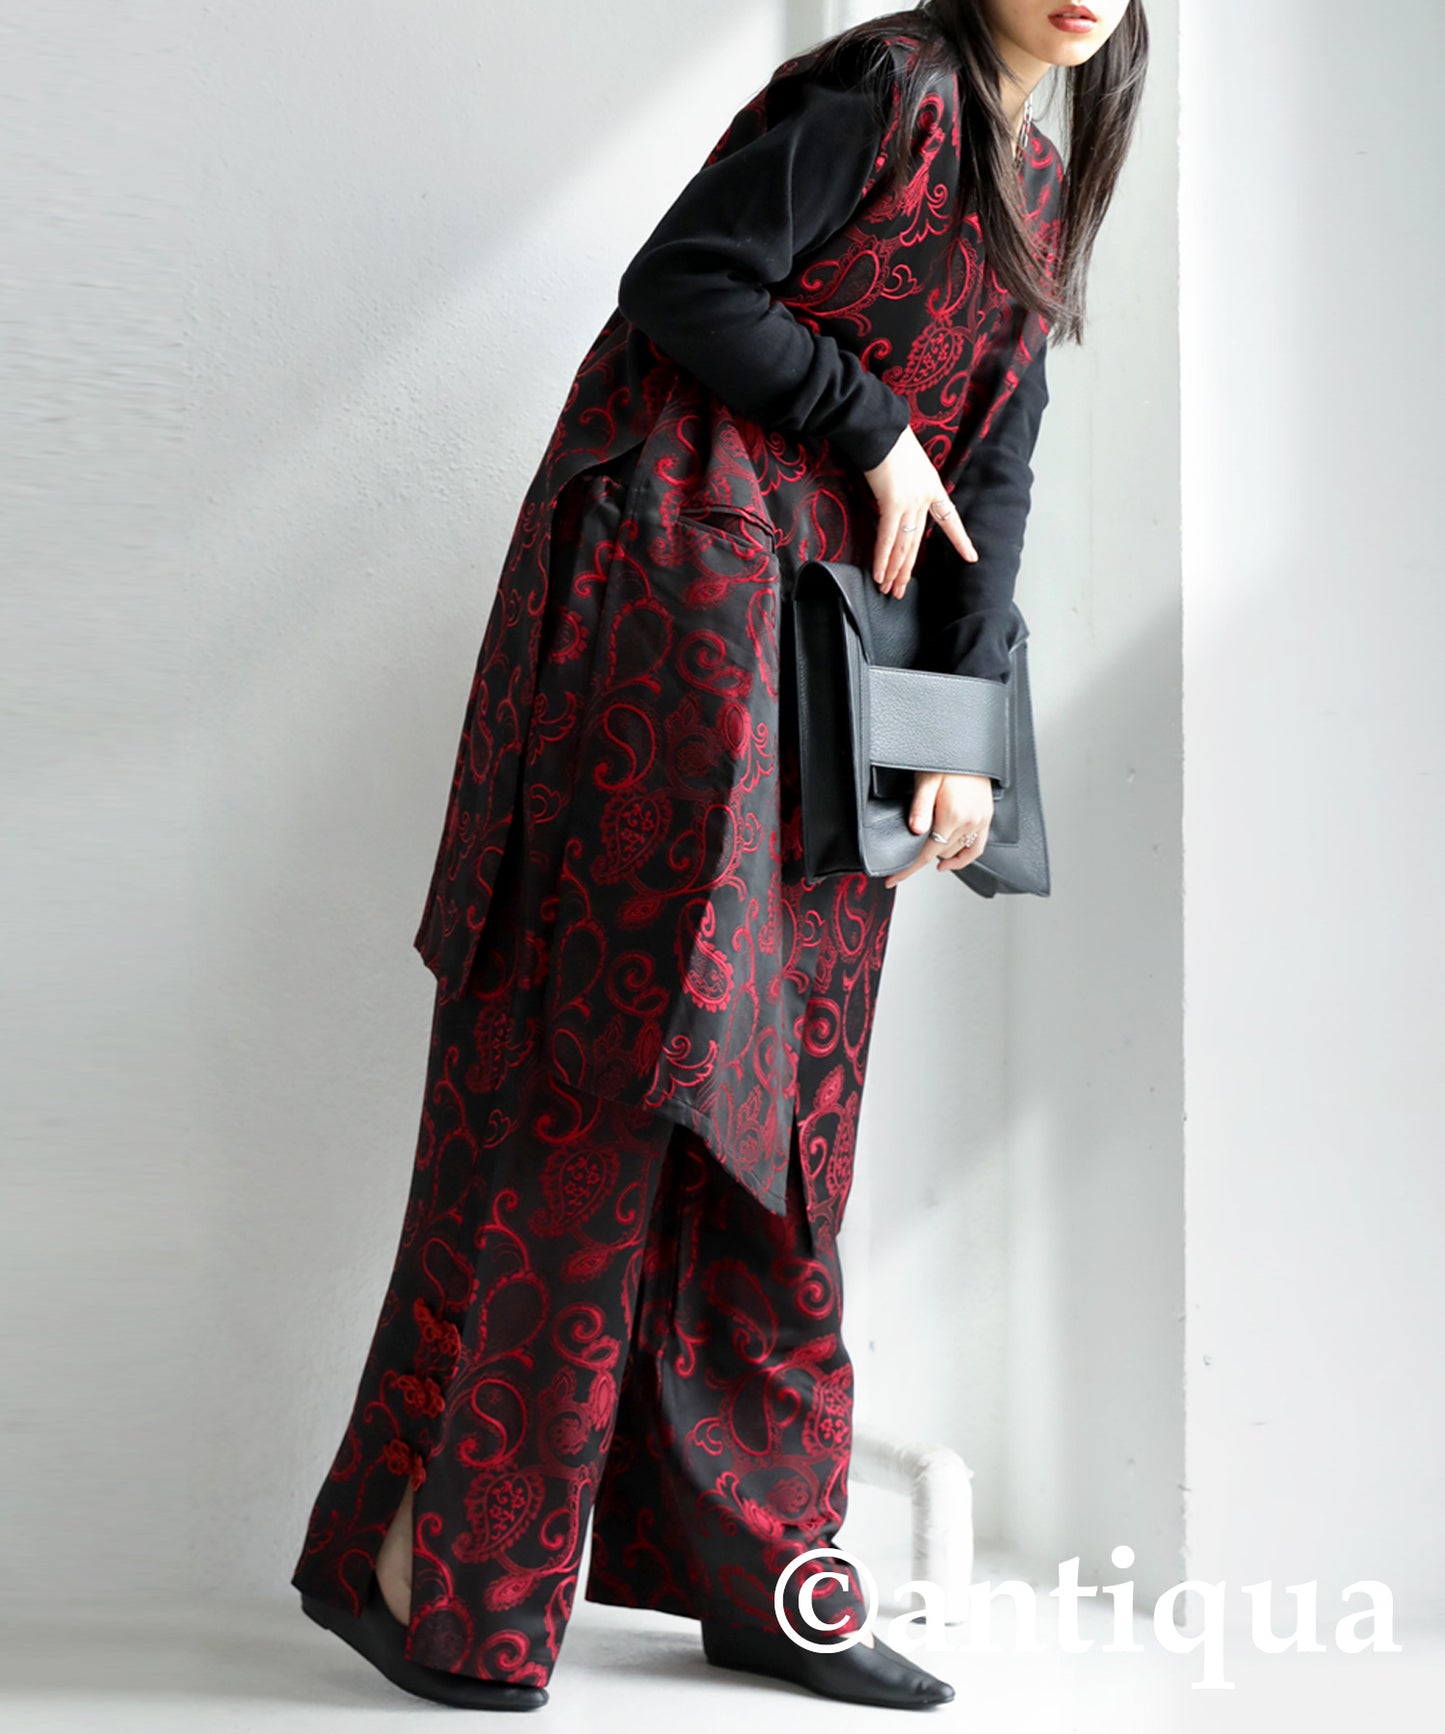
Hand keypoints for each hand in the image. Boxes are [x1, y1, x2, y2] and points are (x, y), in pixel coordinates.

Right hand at [862, 425, 977, 597]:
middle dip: (907, 569)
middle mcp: (925, 496)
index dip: (960, 540)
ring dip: (895, 570)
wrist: (880, 428)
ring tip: (889, 590)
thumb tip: (894, 500)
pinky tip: (879, 574)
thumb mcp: (907, 463)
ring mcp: (911, 500)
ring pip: (905, 544)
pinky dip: (883, 558)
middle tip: (900, 591)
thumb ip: (907, 484)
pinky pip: (888, 537)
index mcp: (933, 486)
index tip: (971, 557)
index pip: (950, 519)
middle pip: (918, 541)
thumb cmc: (888, 440)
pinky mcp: (893, 502)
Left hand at [883, 771, 993, 887]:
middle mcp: (969, 821)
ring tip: (924, 848)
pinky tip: (949, 862)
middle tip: (905, 852)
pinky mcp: (986, 818)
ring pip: (955, 852)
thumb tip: (916, 830)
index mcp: (953, 814)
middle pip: (939, 853)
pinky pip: (977, 848)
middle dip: (921, 854)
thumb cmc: (946, 761)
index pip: (927, 852)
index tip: (893, 879)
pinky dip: (963, 858)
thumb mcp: (926, 781)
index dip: (908, 868)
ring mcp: (979, 821)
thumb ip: (920, 807)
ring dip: (939, 853)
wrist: (968, 749)